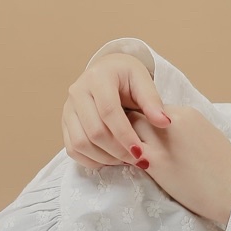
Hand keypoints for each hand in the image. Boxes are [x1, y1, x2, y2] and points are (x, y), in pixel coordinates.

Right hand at [63, 53, 170, 169]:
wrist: (107, 70)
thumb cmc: (127, 76)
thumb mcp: (143, 80)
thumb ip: (153, 101)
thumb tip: (164, 123)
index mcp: (98, 78)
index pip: (109, 112)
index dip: (125, 134)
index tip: (140, 151)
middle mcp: (77, 92)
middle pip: (94, 130)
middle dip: (117, 150)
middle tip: (137, 159)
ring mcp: (68, 108)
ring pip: (80, 143)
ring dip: (104, 157)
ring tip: (126, 160)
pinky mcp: (65, 122)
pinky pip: (72, 148)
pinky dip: (90, 159)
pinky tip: (111, 160)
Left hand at [128, 105, 230, 225]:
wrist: (229, 188)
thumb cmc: (223, 163)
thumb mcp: (206, 131)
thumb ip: (184, 126)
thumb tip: (167, 127)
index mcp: (185, 113)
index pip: (152, 107)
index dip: (145, 119)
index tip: (143, 130)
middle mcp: (170, 122)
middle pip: (136, 114)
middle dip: (130, 125)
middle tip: (128, 139)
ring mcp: (161, 142)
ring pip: (128, 130)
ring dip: (124, 139)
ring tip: (126, 151)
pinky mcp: (154, 162)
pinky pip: (128, 151)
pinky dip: (123, 154)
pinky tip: (127, 163)